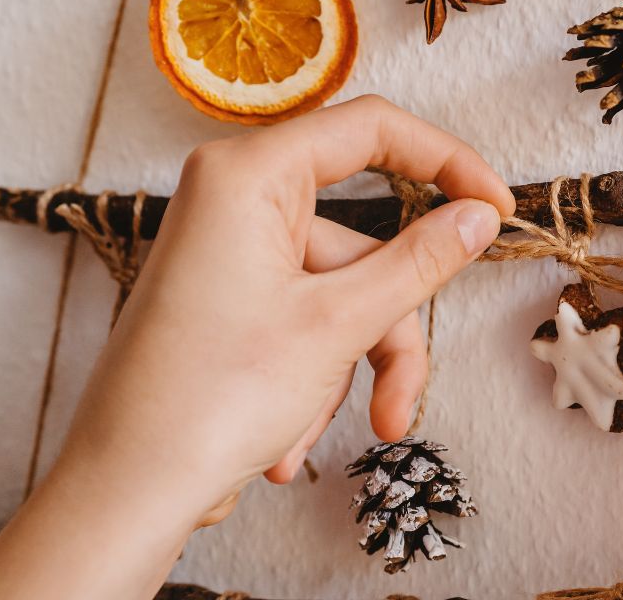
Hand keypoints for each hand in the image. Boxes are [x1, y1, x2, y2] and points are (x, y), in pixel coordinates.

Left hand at [0, 96, 514, 599]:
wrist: (124, 491)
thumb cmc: (208, 399)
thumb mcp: (338, 324)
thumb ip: (420, 260)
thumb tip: (479, 214)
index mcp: (248, 176)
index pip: (372, 130)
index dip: (447, 162)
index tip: (497, 207)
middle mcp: (234, 201)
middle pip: (363, 241)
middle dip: (388, 328)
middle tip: (403, 398)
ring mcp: (230, 253)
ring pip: (341, 293)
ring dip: (352, 368)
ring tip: (331, 434)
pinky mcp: (229, 299)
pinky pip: (307, 319)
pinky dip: (316, 377)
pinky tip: (286, 442)